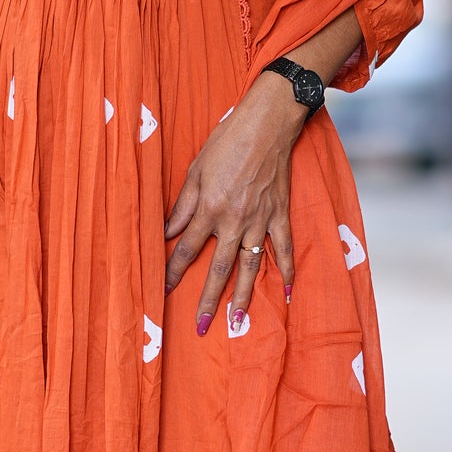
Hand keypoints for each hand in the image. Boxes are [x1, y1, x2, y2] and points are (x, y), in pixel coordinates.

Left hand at [164, 72, 303, 332]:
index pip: (185, 249)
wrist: (267, 125)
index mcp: (209, 208)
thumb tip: (167, 232)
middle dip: (207, 300)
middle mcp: (234, 220)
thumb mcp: (195, 170)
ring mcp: (259, 221)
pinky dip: (287, 270)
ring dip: (242, 296)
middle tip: (201, 327)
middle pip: (217, 269)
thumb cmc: (227, 142)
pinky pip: (284, 249)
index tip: (164, 291)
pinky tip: (287, 292)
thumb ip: (182, 205)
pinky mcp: (279, 215)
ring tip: (236, 322)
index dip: (173, 272)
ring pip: (249, 267)